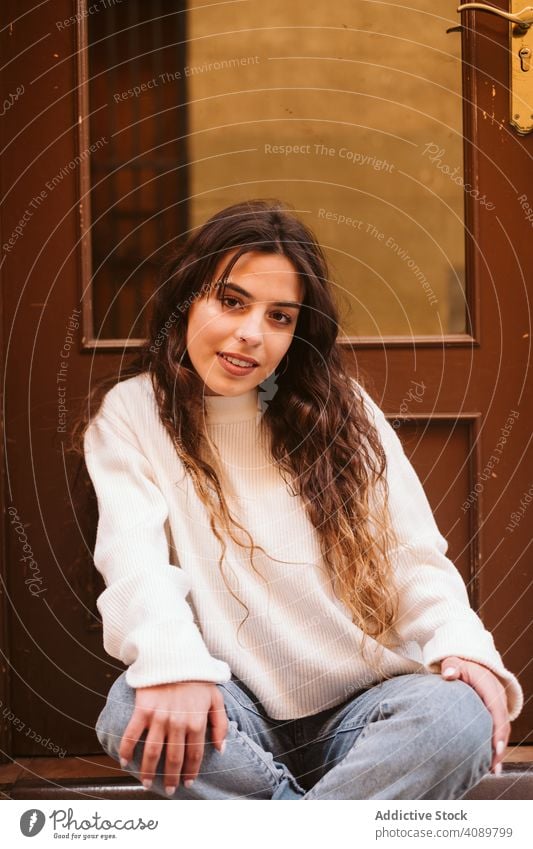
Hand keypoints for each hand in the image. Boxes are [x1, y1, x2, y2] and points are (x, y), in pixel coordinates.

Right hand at [118, 680, 227, 795]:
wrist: (174, 655)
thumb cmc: (196, 677)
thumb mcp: (216, 698)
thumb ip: (220, 724)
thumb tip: (220, 748)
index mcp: (196, 722)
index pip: (194, 755)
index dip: (191, 772)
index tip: (188, 782)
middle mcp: (177, 723)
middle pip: (173, 758)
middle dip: (171, 778)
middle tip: (168, 790)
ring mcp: (159, 718)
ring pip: (153, 752)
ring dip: (149, 771)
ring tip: (147, 783)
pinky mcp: (142, 710)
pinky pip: (133, 734)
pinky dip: (127, 749)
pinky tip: (125, 761)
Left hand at [440, 656, 509, 774]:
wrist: (471, 662)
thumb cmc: (460, 665)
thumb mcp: (454, 661)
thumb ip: (451, 666)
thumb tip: (448, 673)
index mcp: (490, 687)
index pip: (497, 711)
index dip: (498, 731)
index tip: (495, 748)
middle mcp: (498, 699)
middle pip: (502, 726)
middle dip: (500, 747)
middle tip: (493, 768)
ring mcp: (497, 707)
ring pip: (502, 731)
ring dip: (498, 751)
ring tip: (492, 771)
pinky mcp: (494, 714)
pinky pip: (497, 731)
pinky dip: (494, 746)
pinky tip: (487, 762)